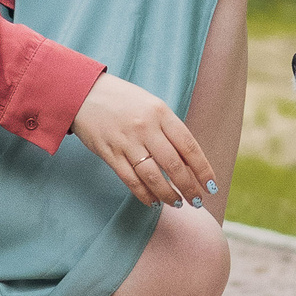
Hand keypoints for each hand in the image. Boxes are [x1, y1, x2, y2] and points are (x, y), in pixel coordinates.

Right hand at [72, 73, 215, 206]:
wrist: (85, 92)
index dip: (203, 169)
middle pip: (174, 165)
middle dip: (189, 187)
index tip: (211, 186)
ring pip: (153, 176)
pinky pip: (131, 180)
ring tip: (177, 203)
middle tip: (197, 201)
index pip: (189, 146)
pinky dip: (144, 194)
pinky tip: (152, 201)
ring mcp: (127, 141)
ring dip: (168, 194)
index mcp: (161, 113)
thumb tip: (188, 161)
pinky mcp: (110, 153)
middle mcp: (146, 127)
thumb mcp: (152, 105)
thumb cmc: (123, 100)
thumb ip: (169, 129)